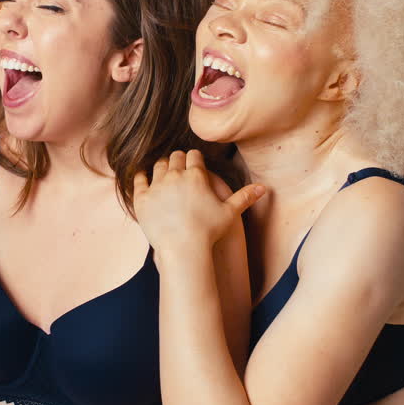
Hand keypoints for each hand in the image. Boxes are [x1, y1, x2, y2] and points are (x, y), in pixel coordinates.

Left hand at [133, 149, 265, 255]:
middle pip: (175, 157)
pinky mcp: (142, 198)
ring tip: (164, 172)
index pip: (194, 155)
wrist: (183, 249)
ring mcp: (157, 185)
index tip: (194, 163)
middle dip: (178, 159)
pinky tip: (143, 177)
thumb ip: (245, 197)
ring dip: (162, 166)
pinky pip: (139, 179)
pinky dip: (141, 176)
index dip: (194, 158)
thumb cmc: (209, 232)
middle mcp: (175, 176)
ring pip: (158, 166)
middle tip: (179, 166)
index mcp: (196, 175)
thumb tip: (264, 188)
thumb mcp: (230, 213)